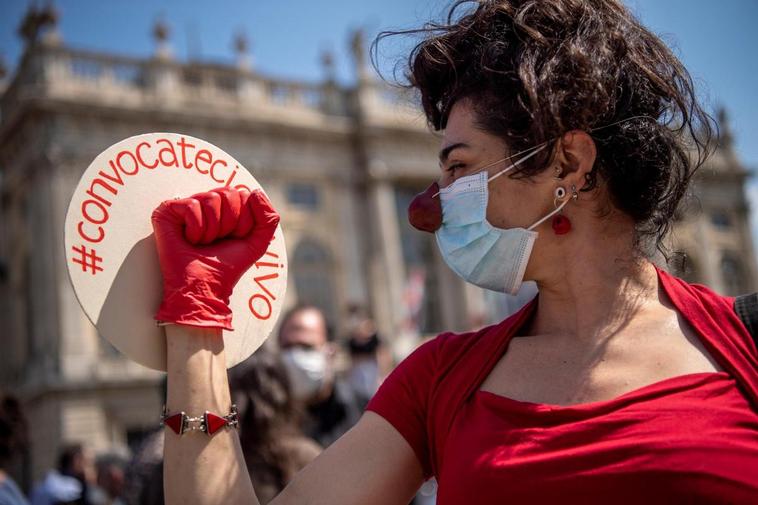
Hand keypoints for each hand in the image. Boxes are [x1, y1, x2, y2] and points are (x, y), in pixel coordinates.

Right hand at [151, 187, 279, 329]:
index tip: (234, 238)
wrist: (205, 286)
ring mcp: (186, 206)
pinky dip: (196, 228)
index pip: (244, 194)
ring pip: (211, 198)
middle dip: (229, 223)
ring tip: (203, 243)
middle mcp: (206, 203)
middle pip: (228, 193)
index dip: (244, 220)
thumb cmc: (227, 266)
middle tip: (217, 241)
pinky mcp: (167, 211)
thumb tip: (256, 192)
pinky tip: (190, 240)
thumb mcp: (257, 243)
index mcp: (226, 207)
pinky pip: (192, 205)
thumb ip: (268, 219)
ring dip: (212, 229)